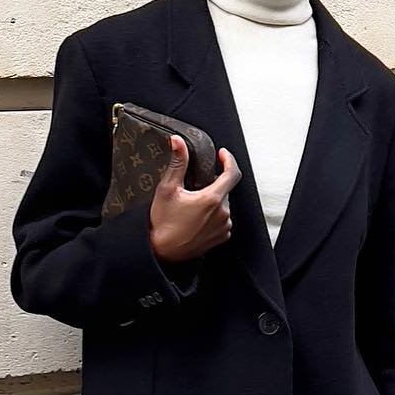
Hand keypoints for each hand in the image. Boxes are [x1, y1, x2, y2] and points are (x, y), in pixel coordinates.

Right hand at [149, 136, 239, 264]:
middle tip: (194, 188)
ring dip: (213, 201)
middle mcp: (222, 214)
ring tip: (193, 206)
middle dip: (213, 184)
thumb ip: (177, 163)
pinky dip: (213, 215)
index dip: (228, 160)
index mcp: (212, 199)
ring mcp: (223, 227)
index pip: (233, 173)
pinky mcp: (221, 237)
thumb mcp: (168, 189)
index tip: (222, 155)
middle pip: (225, 189)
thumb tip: (178, 142)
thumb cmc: (163, 224)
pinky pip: (222, 219)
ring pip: (223, 205)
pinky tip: (197, 218)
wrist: (162, 252)